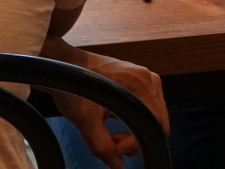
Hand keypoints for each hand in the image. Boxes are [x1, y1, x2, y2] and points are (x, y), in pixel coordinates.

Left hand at [53, 45, 167, 168]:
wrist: (67, 67)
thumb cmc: (76, 87)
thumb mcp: (85, 120)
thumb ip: (102, 147)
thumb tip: (117, 166)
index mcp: (142, 83)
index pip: (157, 124)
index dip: (138, 143)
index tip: (115, 146)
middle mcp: (149, 79)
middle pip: (157, 121)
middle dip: (136, 137)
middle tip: (112, 139)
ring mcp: (146, 79)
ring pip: (151, 117)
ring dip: (134, 130)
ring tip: (111, 130)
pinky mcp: (140, 82)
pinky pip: (145, 109)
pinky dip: (133, 120)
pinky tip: (114, 119)